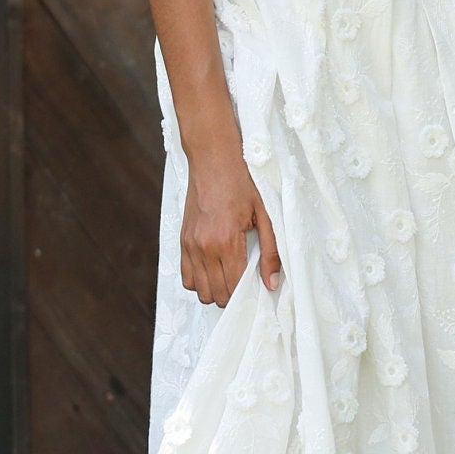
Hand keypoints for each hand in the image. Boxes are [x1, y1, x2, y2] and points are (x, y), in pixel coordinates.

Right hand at [181, 141, 282, 305]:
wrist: (213, 158)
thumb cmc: (243, 182)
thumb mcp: (265, 214)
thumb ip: (270, 251)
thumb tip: (272, 284)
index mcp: (227, 240)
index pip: (235, 286)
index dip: (248, 293)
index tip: (257, 288)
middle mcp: (205, 246)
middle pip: (217, 293)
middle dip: (233, 295)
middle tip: (246, 283)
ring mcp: (190, 244)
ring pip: (200, 290)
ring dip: (215, 290)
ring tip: (230, 277)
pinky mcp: (182, 240)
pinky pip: (186, 276)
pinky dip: (199, 280)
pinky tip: (213, 270)